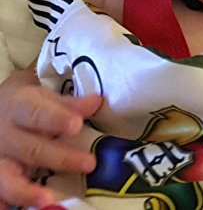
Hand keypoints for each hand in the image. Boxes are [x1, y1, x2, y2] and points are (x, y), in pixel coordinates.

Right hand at [0, 69, 101, 207]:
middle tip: (89, 163)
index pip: (38, 113)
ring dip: (27, 191)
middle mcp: (7, 136)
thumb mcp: (44, 99)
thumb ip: (70, 104)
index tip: (77, 124)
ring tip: (48, 200)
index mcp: (20, 109)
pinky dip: (7, 206)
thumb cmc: (26, 106)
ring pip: (8, 179)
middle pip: (32, 149)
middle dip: (61, 158)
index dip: (57, 119)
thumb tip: (97, 101)